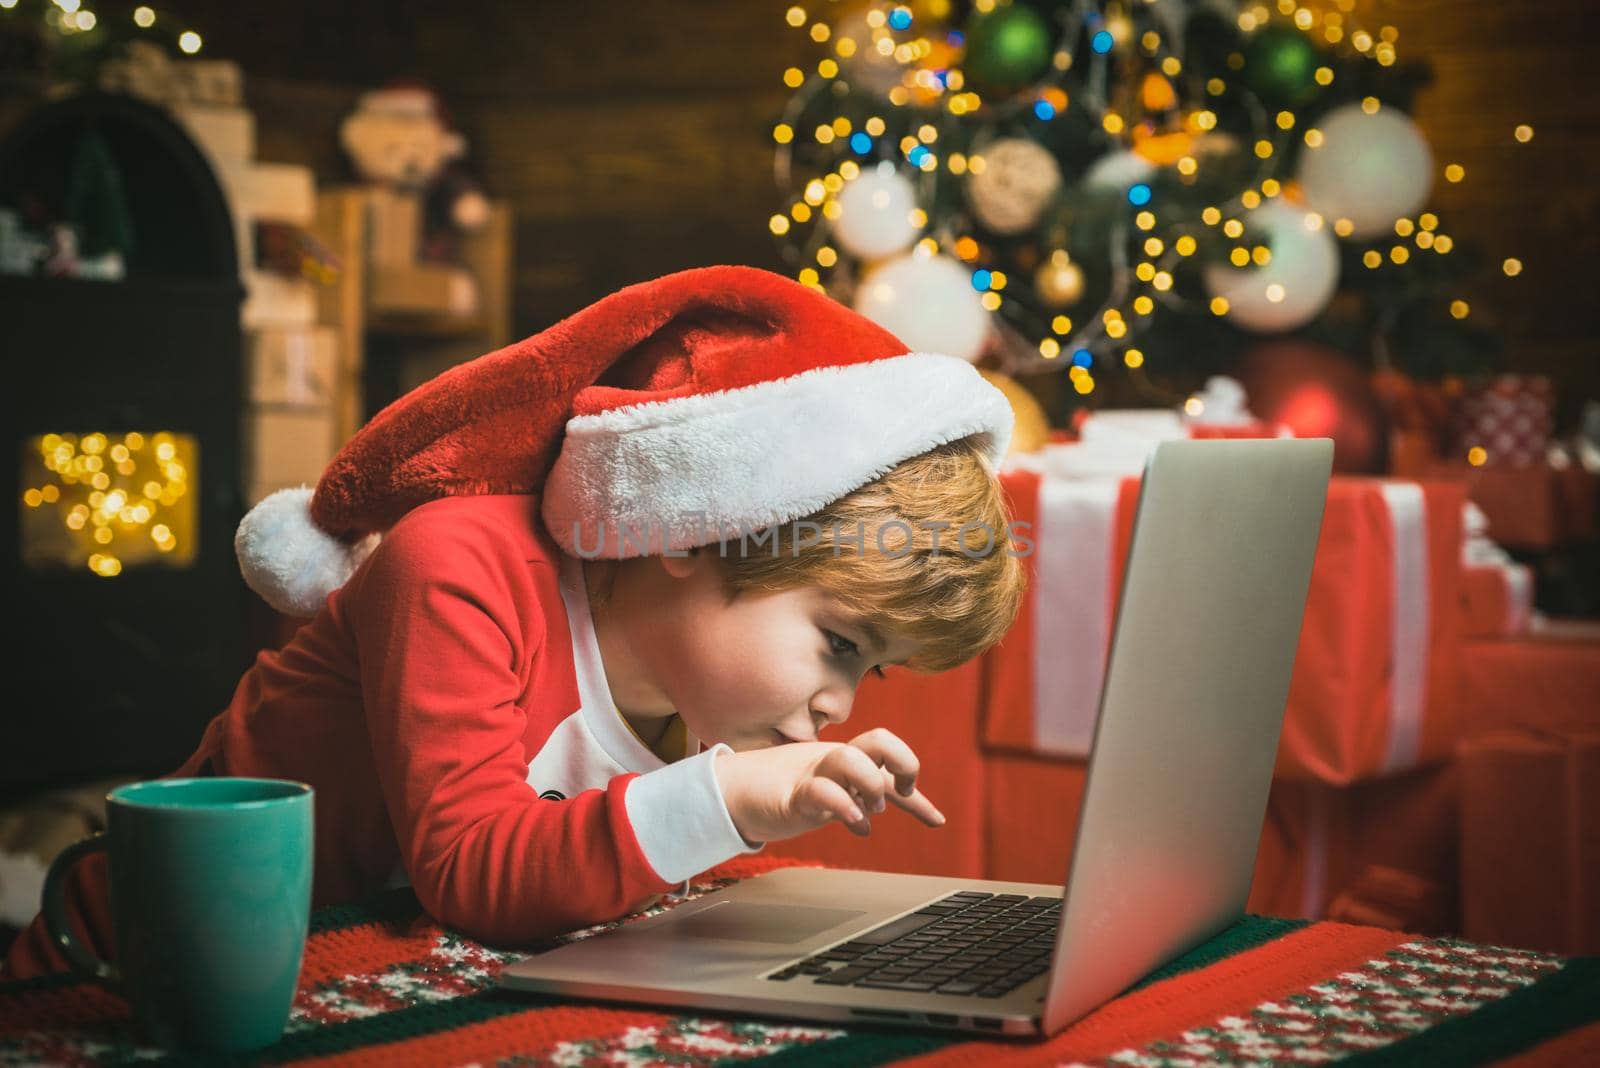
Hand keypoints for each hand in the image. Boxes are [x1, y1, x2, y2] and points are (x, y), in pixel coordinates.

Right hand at [713, 727, 944, 843]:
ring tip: (866, 813)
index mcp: (845, 759)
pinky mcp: (793, 794)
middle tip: (894, 794)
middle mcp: (834, 760)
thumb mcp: (832, 798)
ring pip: (852, 760)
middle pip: (880, 741)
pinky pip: (823, 791)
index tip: (936, 821)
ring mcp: (813, 774)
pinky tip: (855, 823)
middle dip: (902, 763)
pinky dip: (845, 806)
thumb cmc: (786, 791)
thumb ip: (860, 802)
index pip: (889, 760)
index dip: (914, 789)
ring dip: (870, 786)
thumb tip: (878, 820)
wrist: (734, 793)